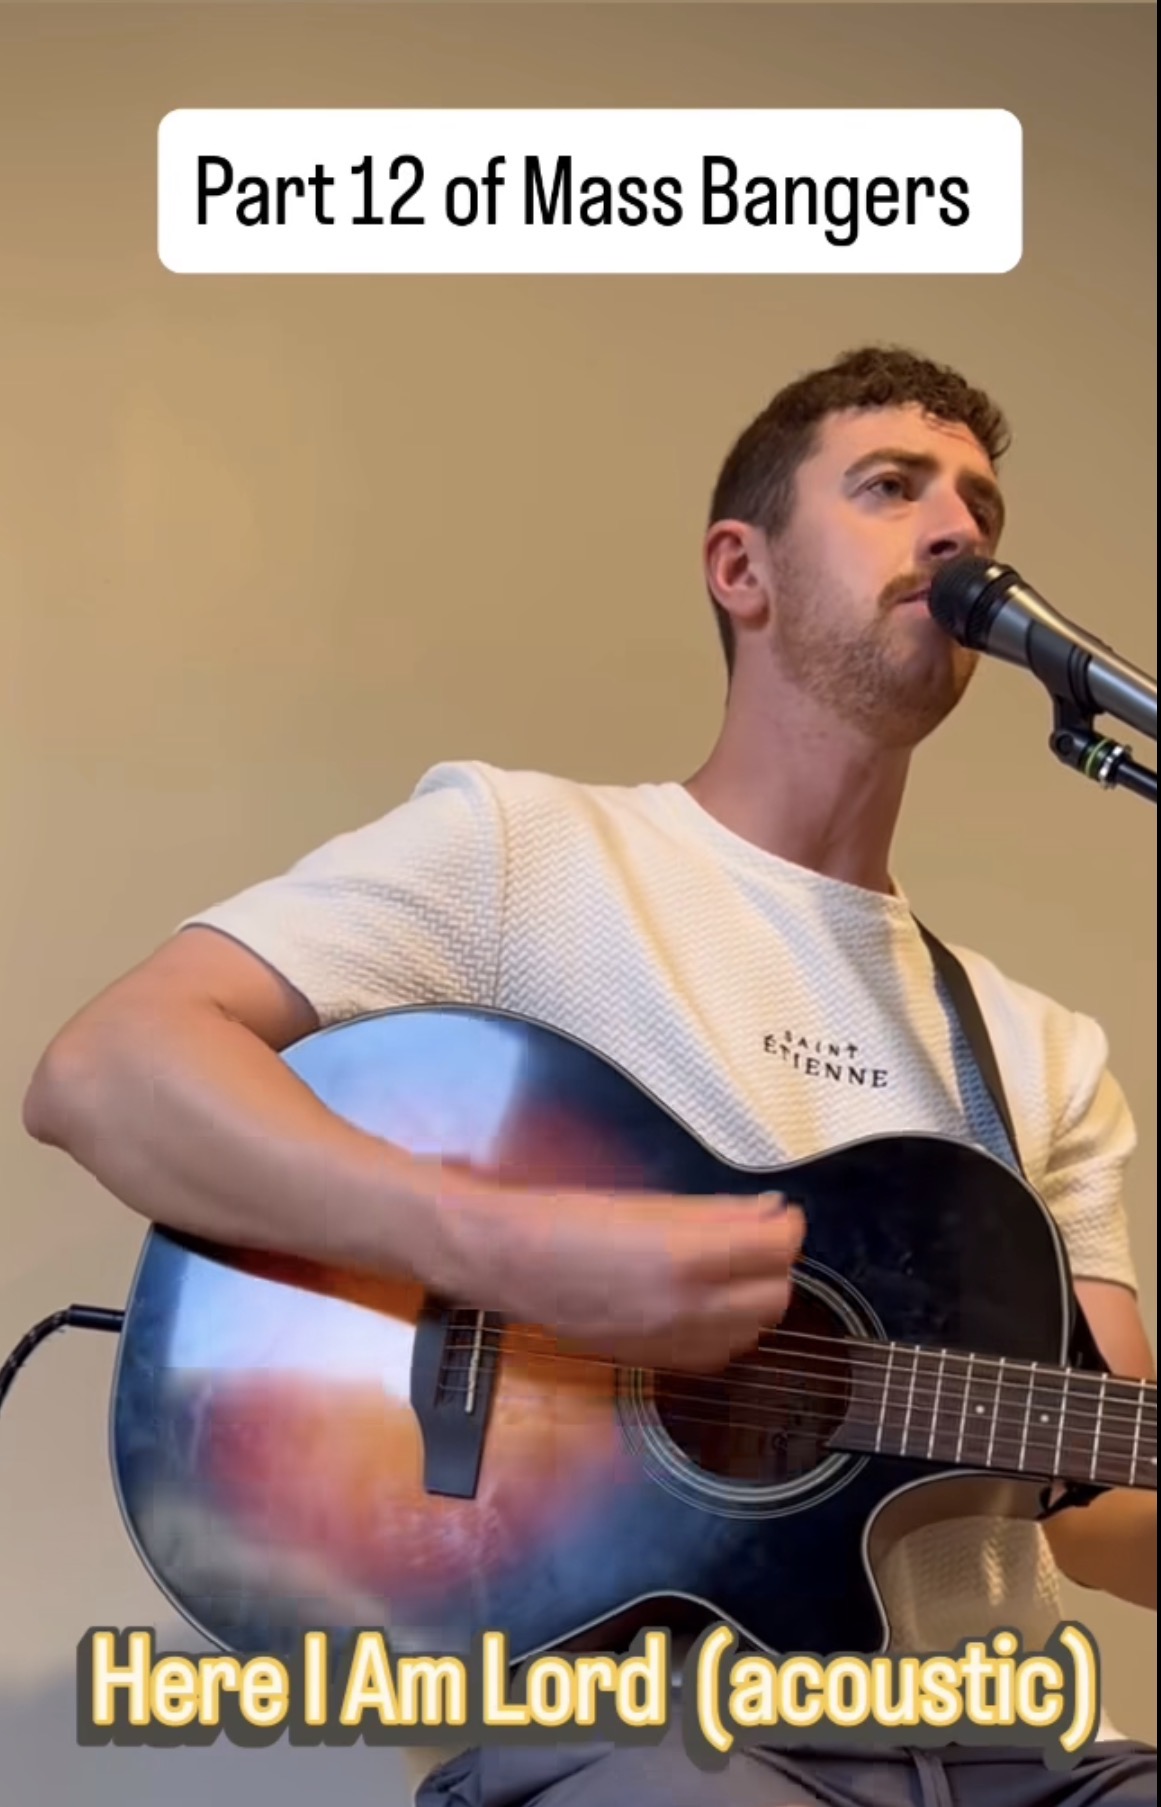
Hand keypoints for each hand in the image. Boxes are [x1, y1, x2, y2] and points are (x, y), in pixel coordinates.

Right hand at [438, 1181, 804, 1372]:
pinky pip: (721, 1352)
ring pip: (754, 1330)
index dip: (788, 1225)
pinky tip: (704, 1301)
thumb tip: (773, 1210)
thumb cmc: (569, 1219)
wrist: (510, 1263)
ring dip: (754, 1297)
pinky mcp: (657, 1363)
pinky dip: (727, 1327)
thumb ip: (720, 1211)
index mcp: (685, 1257)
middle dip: (775, 1264)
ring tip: (730, 1267)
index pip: (776, 1247)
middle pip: (776, 1296)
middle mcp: (686, 1309)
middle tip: (757, 1237)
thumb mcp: (649, 1203)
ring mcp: (672, 1344)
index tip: (780, 1211)